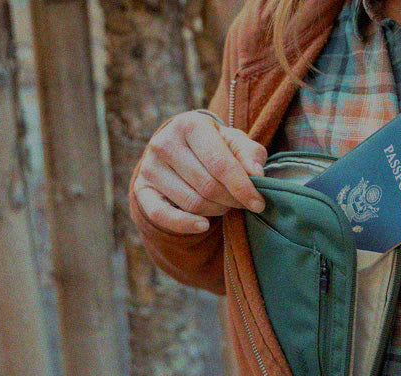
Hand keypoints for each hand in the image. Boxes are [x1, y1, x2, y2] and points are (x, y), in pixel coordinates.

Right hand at [133, 110, 267, 233]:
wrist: (182, 149)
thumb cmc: (215, 146)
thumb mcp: (235, 142)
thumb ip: (250, 155)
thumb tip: (256, 175)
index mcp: (189, 125)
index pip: (220, 164)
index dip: (243, 188)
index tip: (259, 203)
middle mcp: (164, 143)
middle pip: (208, 186)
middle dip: (231, 200)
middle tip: (242, 203)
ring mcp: (149, 167)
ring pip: (192, 203)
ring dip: (216, 210)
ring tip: (225, 204)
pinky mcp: (141, 189)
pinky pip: (162, 215)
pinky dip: (185, 224)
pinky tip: (203, 225)